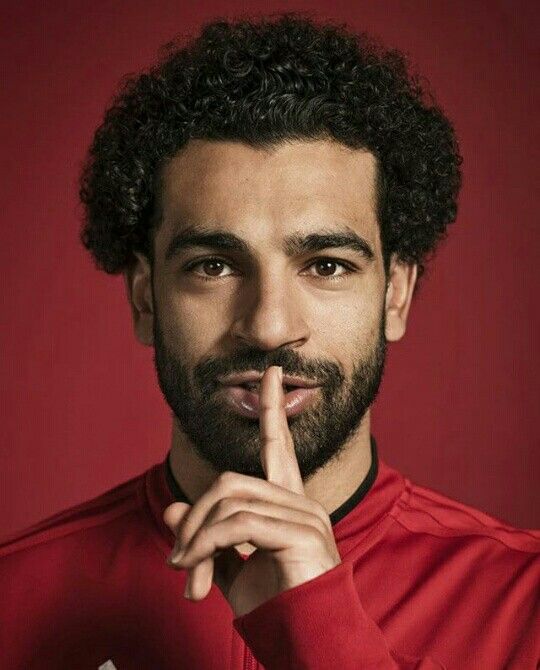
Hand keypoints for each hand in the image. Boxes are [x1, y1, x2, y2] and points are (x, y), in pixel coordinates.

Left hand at [163, 365, 340, 616]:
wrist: (307, 643)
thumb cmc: (276, 607)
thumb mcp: (229, 568)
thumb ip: (204, 536)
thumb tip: (170, 510)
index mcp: (288, 502)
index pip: (278, 444)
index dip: (272, 408)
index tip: (272, 373)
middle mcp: (300, 501)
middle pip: (229, 481)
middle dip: (194, 517)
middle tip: (178, 561)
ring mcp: (304, 514)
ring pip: (228, 500)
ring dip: (195, 538)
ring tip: (186, 574)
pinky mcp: (301, 533)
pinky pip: (237, 524)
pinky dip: (206, 545)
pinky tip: (196, 572)